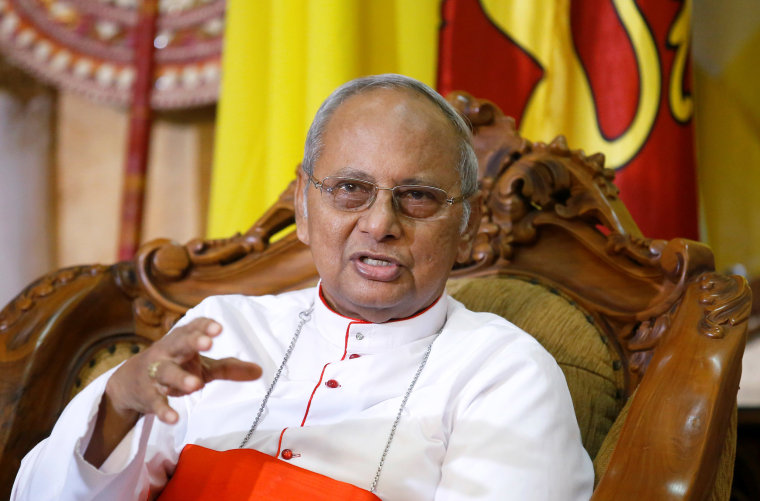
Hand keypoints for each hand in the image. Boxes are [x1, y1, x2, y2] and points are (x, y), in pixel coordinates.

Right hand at [105, 317, 261, 424]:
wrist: (129, 383)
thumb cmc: (176, 367)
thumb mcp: (202, 366)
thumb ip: (229, 367)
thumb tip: (260, 371)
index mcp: (182, 341)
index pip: (192, 328)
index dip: (204, 326)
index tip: (218, 328)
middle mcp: (168, 353)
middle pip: (179, 344)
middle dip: (193, 342)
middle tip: (208, 343)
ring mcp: (156, 373)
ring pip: (167, 373)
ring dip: (180, 378)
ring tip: (196, 385)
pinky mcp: (148, 395)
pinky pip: (156, 402)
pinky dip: (164, 410)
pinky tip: (174, 418)